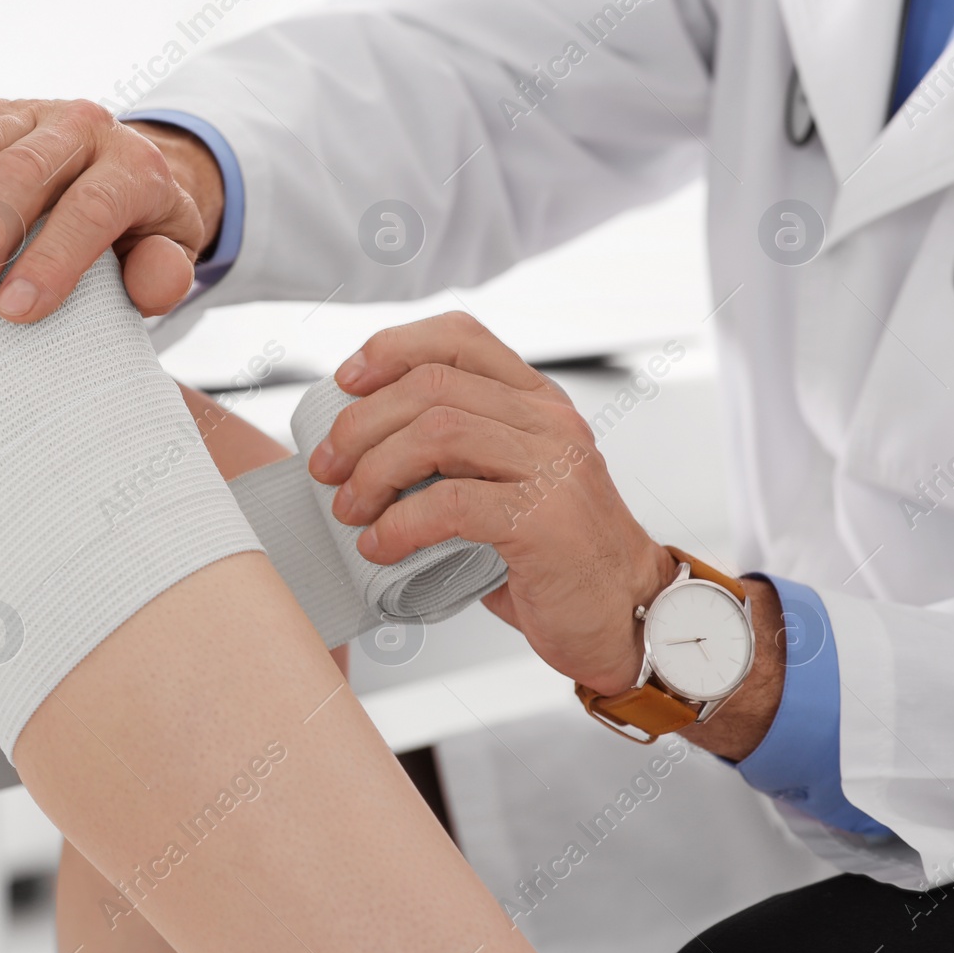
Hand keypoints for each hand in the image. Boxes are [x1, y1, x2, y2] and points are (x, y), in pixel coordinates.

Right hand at [0, 99, 219, 320]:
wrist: (121, 173)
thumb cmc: (137, 232)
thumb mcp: (168, 255)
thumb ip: (164, 273)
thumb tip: (152, 280)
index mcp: (134, 165)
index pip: (91, 207)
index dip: (52, 259)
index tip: (12, 311)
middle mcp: (82, 125)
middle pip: (25, 172)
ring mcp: (28, 111)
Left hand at [305, 312, 675, 694]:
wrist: (626, 617)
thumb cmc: (553, 559)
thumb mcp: (505, 485)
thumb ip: (456, 456)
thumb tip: (359, 450)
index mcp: (536, 402)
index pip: (459, 335)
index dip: (390, 349)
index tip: (344, 384)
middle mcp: (549, 421)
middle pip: (431, 384)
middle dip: (360, 424)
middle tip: (327, 468)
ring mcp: (552, 465)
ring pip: (436, 433)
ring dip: (373, 471)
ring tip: (349, 509)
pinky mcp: (545, 518)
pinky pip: (450, 503)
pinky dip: (399, 524)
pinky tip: (379, 547)